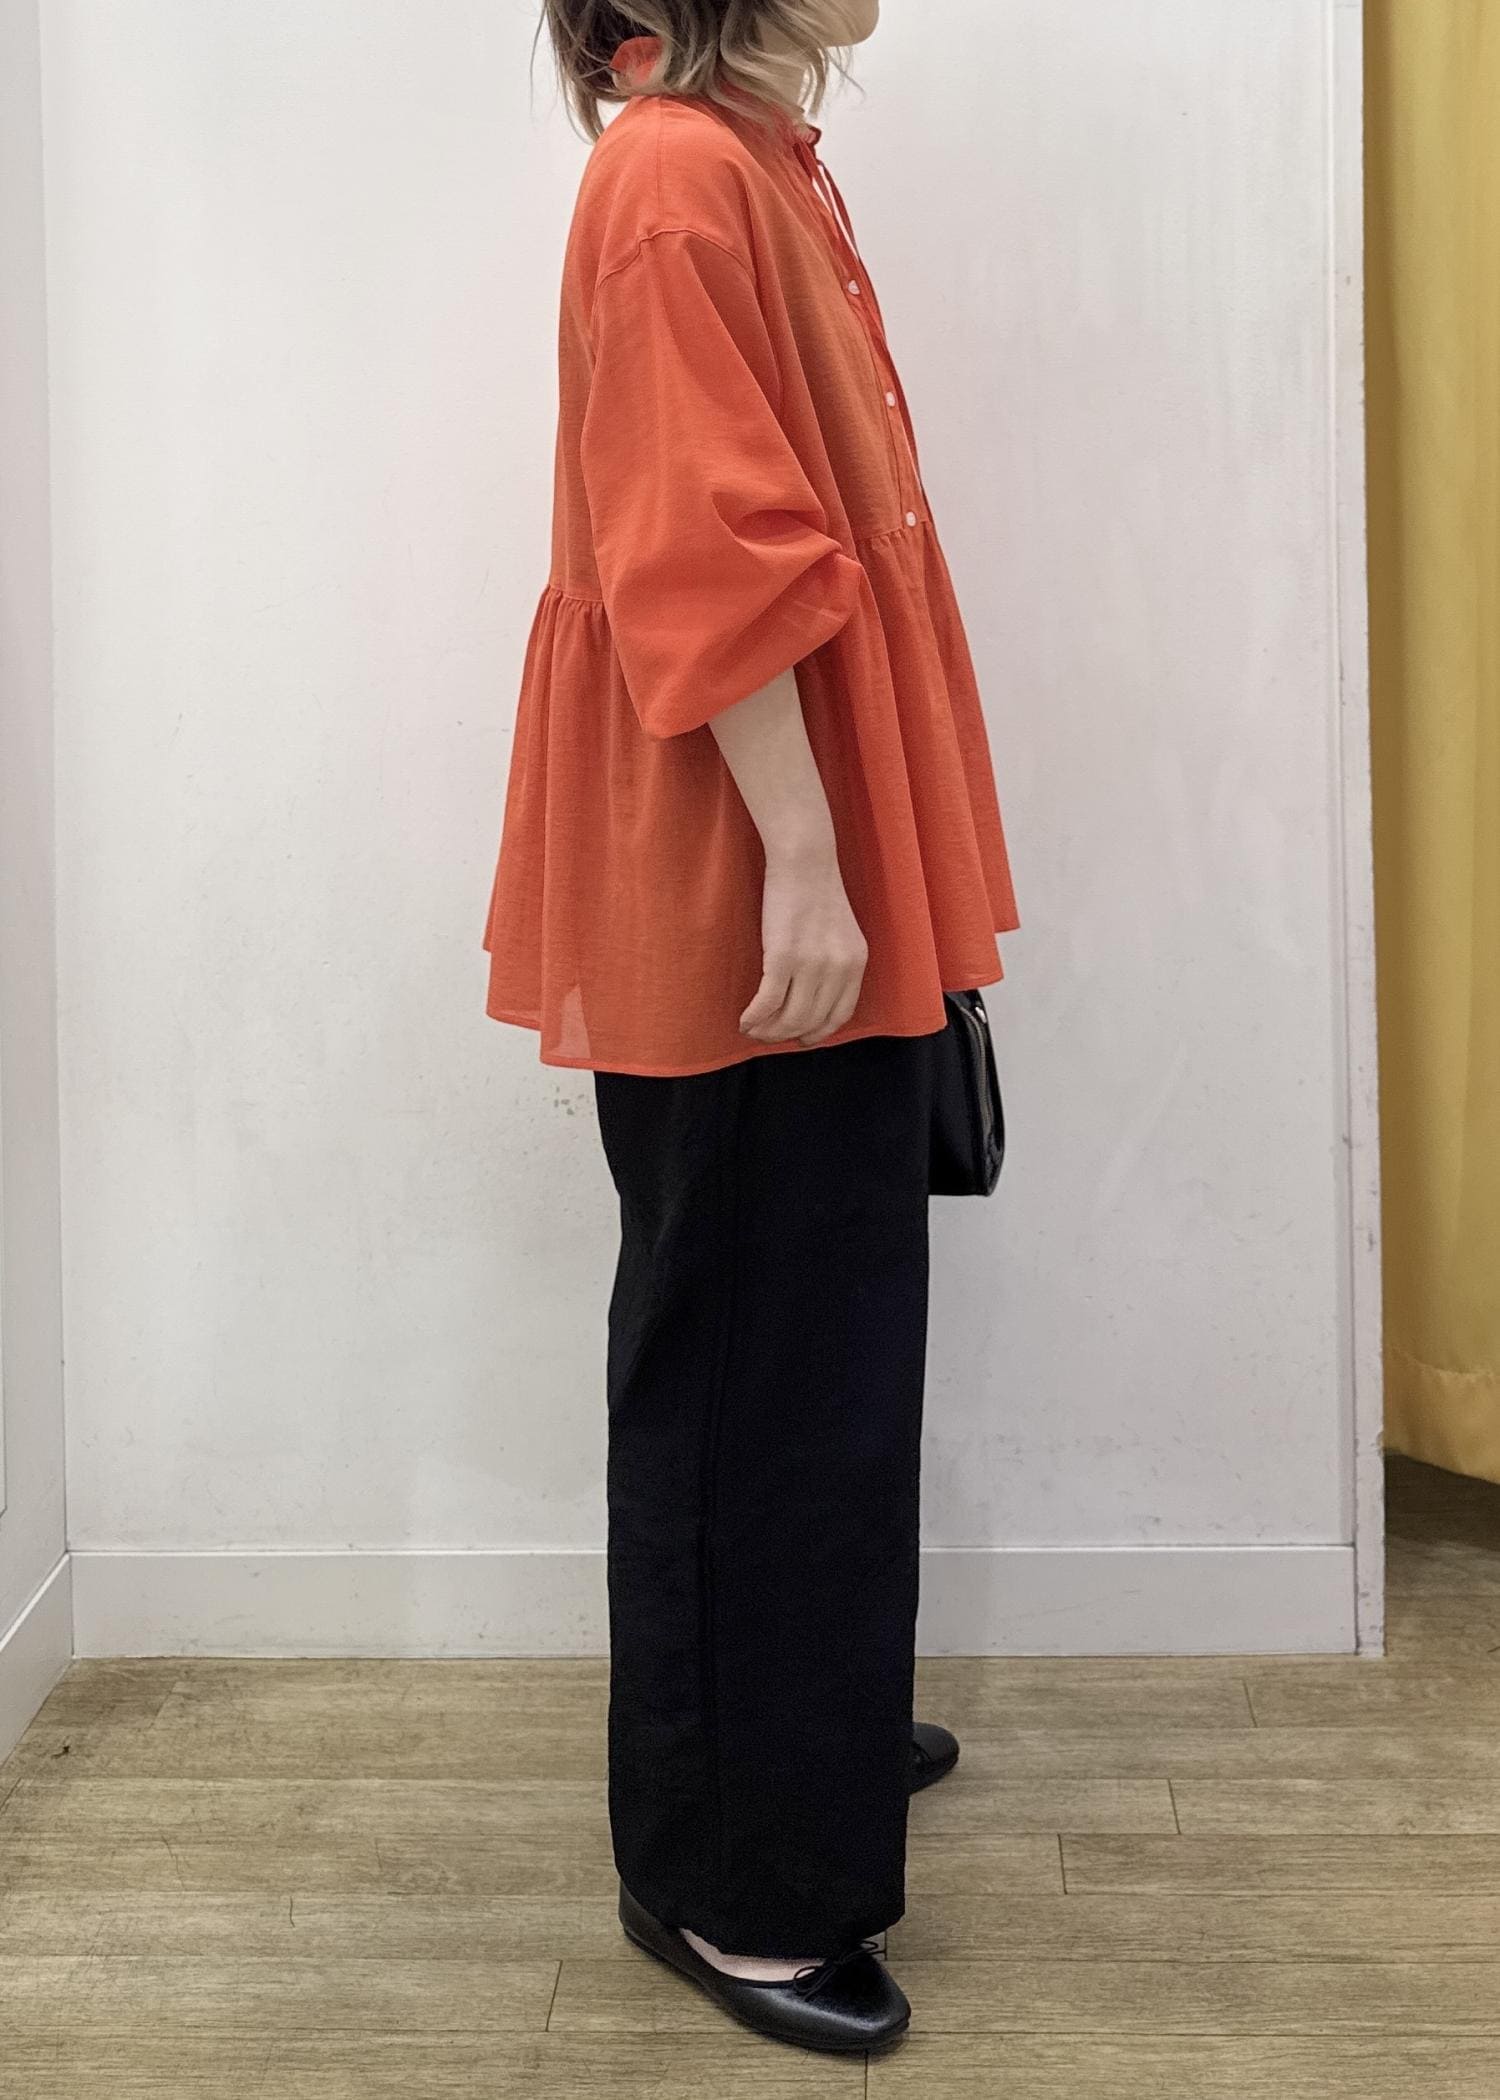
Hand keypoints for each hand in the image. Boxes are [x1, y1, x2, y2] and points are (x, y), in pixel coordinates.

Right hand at [740, 842, 868, 1045]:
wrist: (805, 860)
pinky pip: (768, 1002)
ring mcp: (811, 964)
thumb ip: (835, 962)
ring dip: (768, 1031)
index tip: (801, 1038)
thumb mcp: (840, 931)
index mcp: (855, 963)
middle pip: (811, 1021)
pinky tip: (744, 1020)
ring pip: (790, 1018)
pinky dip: (754, 1017)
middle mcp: (838, 969)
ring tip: (752, 1030)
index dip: (818, 1032)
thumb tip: (812, 994)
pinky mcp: (783, 957)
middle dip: (786, 1035)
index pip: (840, 1014)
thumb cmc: (816, 889)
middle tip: (767, 1036)